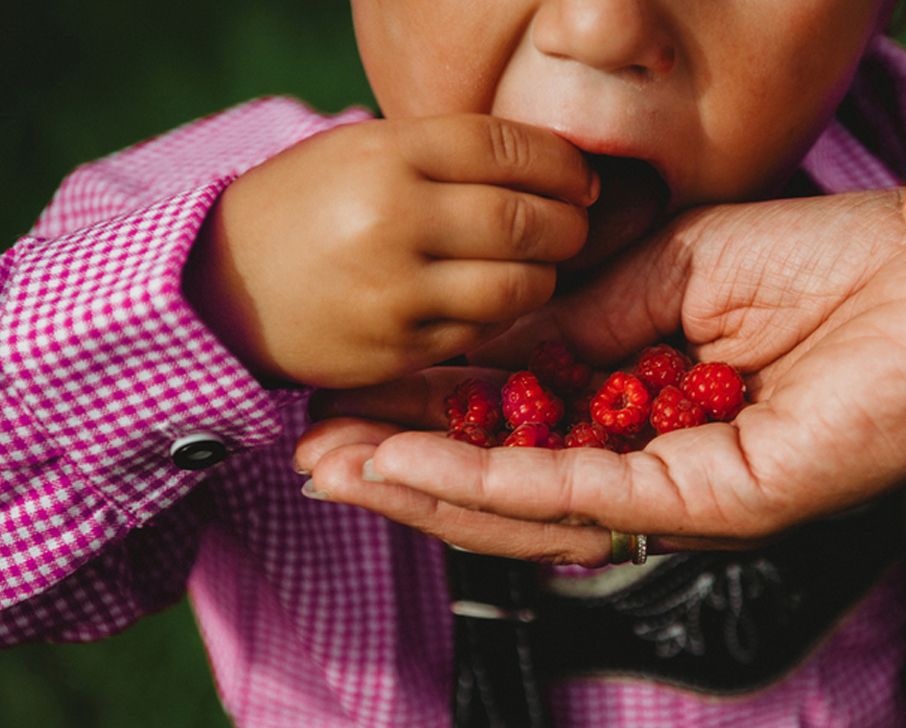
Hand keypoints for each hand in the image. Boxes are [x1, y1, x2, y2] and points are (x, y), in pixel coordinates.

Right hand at [183, 114, 596, 387]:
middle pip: (525, 219)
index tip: (581, 176)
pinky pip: (483, 330)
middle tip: (575, 224)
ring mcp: (396, 291)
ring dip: (546, 275)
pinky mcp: (397, 348)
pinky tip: (497, 298)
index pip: (504, 147)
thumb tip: (547, 163)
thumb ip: (443, 154)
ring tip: (541, 264)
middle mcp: (393, 220)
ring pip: (517, 284)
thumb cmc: (304, 209)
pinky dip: (504, 313)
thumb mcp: (360, 154)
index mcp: (386, 156)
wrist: (220, 290)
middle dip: (569, 223)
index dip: (560, 162)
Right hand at [296, 191, 905, 563]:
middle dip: (410, 471)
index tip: (355, 400)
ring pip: (536, 508)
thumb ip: (585, 318)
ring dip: (430, 487)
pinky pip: (588, 495)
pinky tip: (419, 467)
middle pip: (515, 486)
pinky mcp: (720, 507)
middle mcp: (664, 465)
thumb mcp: (674, 267)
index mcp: (654, 406)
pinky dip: (498, 481)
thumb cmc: (829, 262)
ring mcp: (690, 497)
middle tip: (315, 456)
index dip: (438, 418)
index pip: (524, 426)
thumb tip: (496, 350)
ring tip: (339, 467)